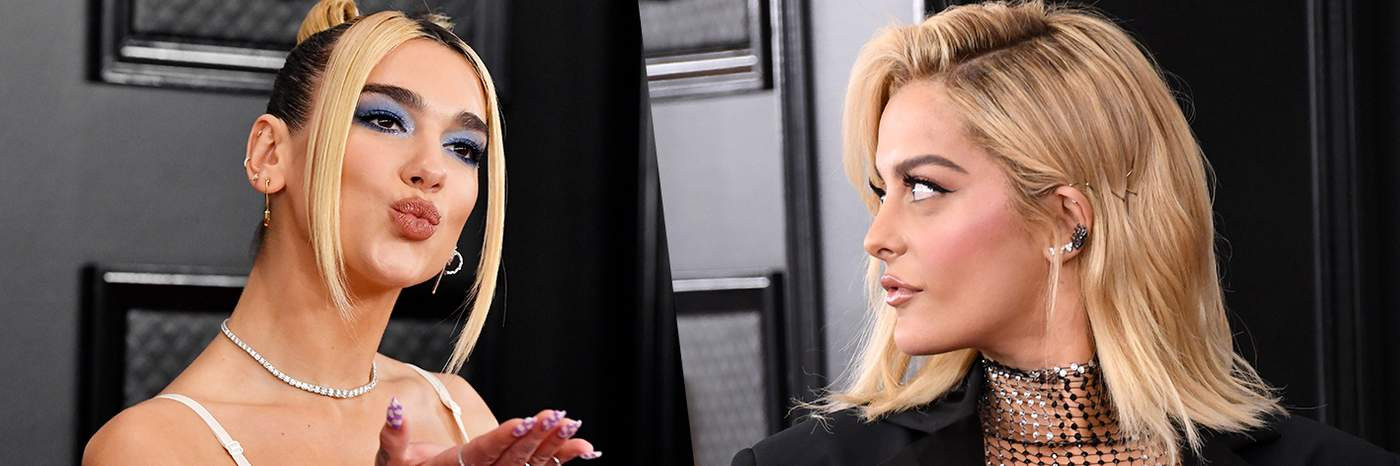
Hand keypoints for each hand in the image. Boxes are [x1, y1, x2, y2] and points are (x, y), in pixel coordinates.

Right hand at [375, 398, 601, 465]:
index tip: (522, 422)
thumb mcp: (392, 458)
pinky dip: (563, 457)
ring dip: (554, 446)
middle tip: (556, 417)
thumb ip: (393, 437)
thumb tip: (394, 408)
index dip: (502, 439)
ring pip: (530, 464)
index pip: (482, 452)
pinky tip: (585, 446)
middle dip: (536, 437)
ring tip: (573, 426)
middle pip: (513, 457)